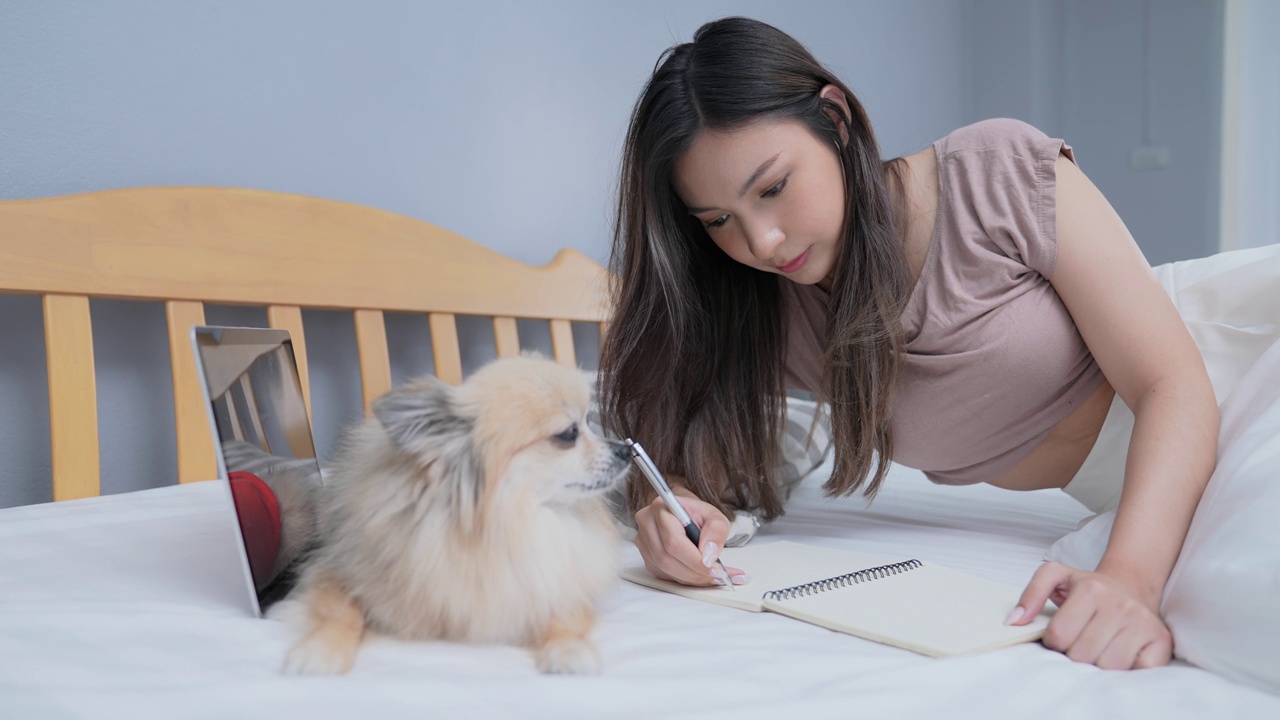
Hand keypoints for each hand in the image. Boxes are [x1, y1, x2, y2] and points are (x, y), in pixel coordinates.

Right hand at [633, 492, 744, 585]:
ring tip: (711, 576)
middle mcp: (647, 523)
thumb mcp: (714, 515)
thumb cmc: (696, 514)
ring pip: (665, 569)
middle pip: (666, 558)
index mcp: (661, 507)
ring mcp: (643, 542)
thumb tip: (709, 554)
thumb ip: (716, 530)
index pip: (673, 541)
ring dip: (690, 578)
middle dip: (694, 572)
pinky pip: (664, 575)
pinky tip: (698, 575)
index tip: (714, 568)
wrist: (682, 514)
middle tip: (716, 575)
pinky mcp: (646, 557)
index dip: (694, 559)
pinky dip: (684, 579)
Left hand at [1009, 561, 1171, 669]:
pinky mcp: (1161, 640)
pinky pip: (1138, 670)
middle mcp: (1119, 605)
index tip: (1062, 636)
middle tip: (1082, 641)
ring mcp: (1142, 623)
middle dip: (1075, 654)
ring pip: (1108, 667)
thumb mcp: (1054, 576)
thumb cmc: (1090, 587)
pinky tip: (1122, 653)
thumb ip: (1030, 593)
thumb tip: (1014, 620)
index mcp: (1091, 590)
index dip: (1055, 642)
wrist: (1131, 585)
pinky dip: (1127, 670)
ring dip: (1099, 664)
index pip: (1059, 636)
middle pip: (1081, 655)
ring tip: (1100, 647)